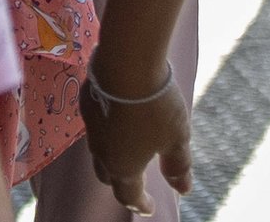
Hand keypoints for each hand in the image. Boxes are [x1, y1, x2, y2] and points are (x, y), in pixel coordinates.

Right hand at [83, 65, 192, 211]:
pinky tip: (117, 114)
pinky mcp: (86, 101)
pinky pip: (96, 124)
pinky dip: (107, 127)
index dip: (140, 204)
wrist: (125, 62)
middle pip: (107, 175)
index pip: (128, 195)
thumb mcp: (176, 137)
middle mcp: (102, 151)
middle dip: (120, 182)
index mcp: (123, 167)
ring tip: (127, 145)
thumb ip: (178, 165)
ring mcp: (91, 127)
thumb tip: (183, 189)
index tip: (149, 208)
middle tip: (134, 181)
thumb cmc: (156, 105)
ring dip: (112, 153)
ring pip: (99, 149)